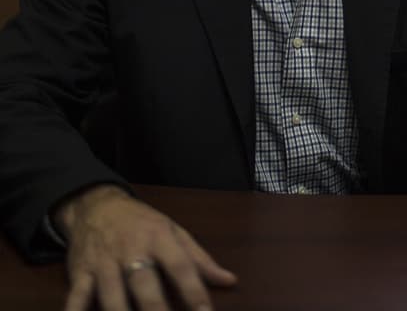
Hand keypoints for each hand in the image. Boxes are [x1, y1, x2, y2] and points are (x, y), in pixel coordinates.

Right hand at [55, 184, 236, 310]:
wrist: (96, 206)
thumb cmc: (142, 223)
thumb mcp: (175, 232)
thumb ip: (200, 260)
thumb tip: (229, 281)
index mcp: (159, 238)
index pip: (181, 266)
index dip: (194, 291)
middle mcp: (131, 251)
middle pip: (144, 285)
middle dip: (156, 309)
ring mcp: (103, 263)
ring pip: (111, 295)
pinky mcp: (80, 273)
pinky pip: (77, 297)